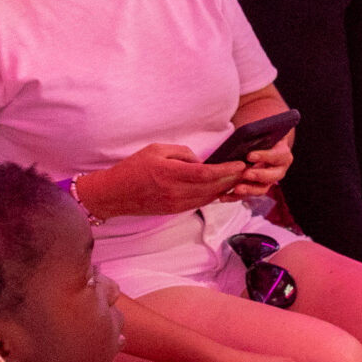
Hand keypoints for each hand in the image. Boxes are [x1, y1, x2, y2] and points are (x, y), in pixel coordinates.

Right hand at [86, 144, 245, 217]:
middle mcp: (176, 192)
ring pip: (209, 197)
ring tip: (240, 178)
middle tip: (248, 170)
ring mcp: (176, 204)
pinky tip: (222, 188)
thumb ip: (182, 153)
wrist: (113, 194)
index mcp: (170, 174)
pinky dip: (213, 195)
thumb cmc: (132, 168)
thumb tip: (201, 160)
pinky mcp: (175, 210)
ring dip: (226, 189)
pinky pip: (200, 203)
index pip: (207, 174)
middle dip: (233, 179)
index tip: (241, 164)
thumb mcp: (156, 150)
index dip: (227, 169)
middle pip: (213, 187)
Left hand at [223, 130, 294, 199]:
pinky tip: (223, 197)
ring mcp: (269, 180)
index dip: (265, 156)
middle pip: (274, 176)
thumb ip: (254, 134)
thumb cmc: (258, 136)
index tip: (250, 155)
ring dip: (249, 190)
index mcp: (282, 153)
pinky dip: (235, 197)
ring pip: (262, 189)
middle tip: (246, 174)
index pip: (277, 155)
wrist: (260, 145)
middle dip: (259, 175)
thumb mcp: (259, 132)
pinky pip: (248, 195)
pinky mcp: (257, 188)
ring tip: (236, 189)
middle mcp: (279, 169)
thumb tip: (243, 135)